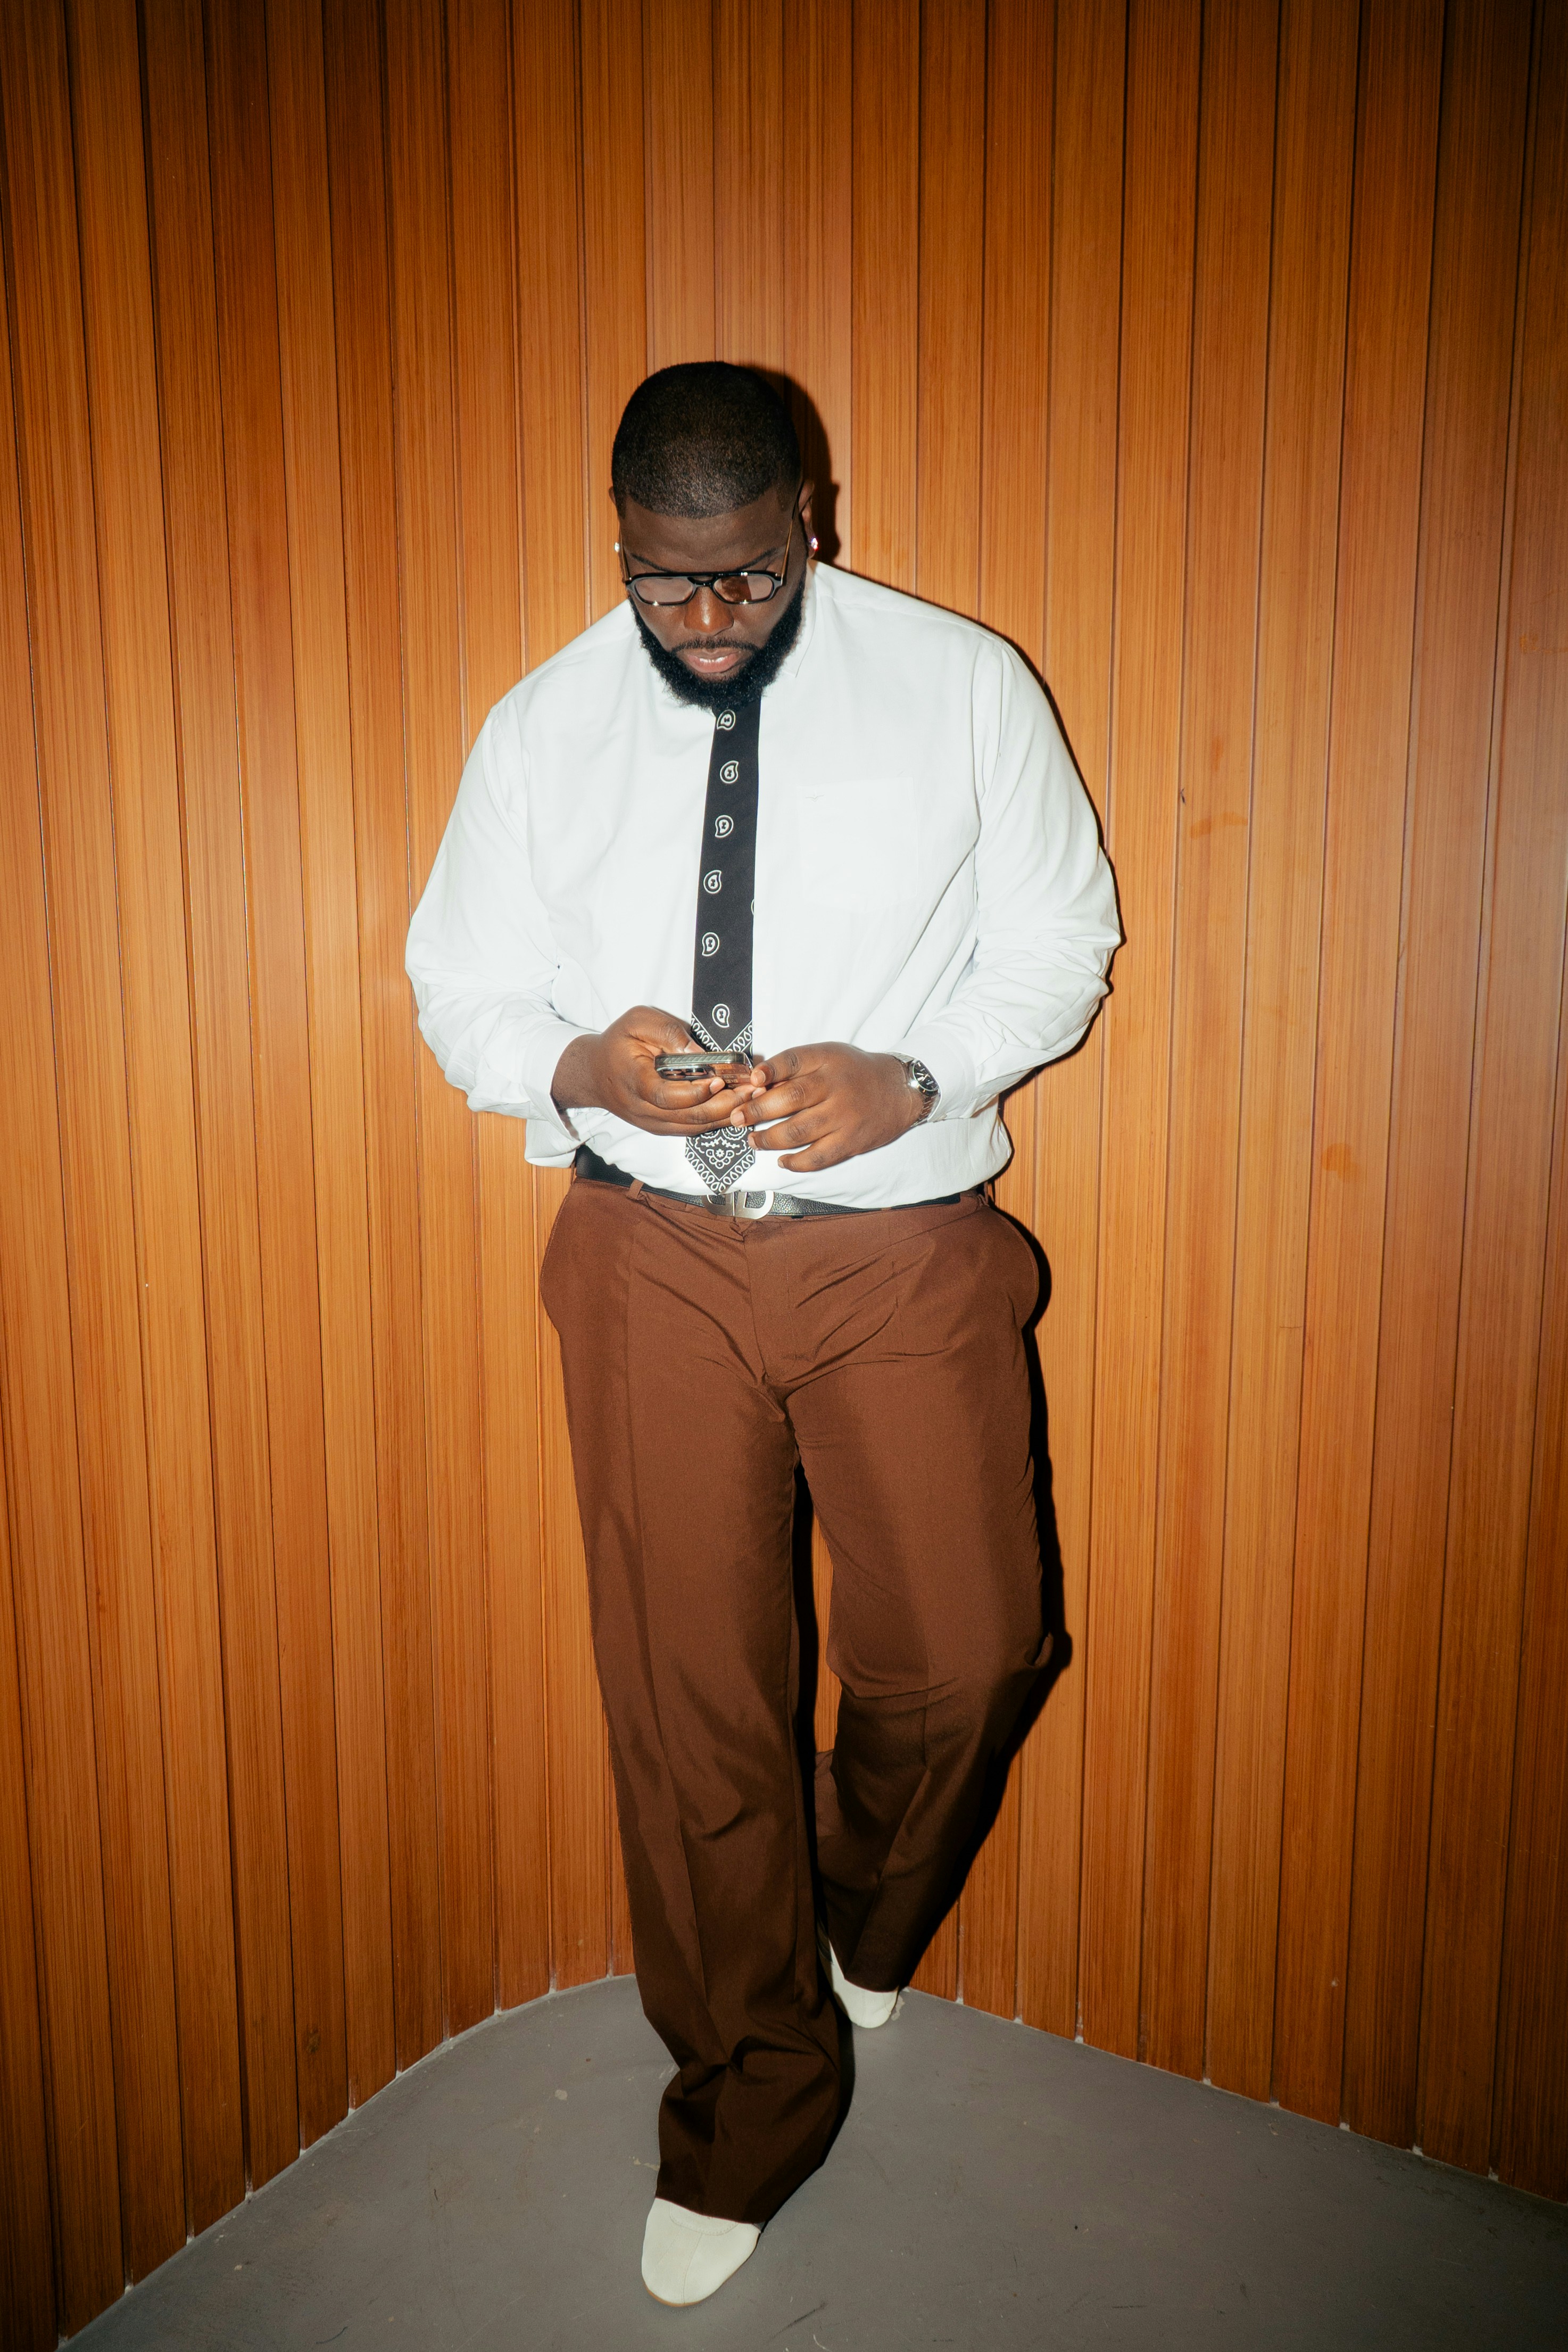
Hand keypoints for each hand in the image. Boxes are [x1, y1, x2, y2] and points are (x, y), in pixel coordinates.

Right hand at [553, 1007, 763, 1136]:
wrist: (595, 1074)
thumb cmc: (619, 1043)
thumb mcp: (638, 1022)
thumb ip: (667, 1033)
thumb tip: (699, 1053)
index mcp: (634, 1082)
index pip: (667, 1096)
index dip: (695, 1092)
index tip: (719, 1079)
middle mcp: (644, 1110)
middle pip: (689, 1117)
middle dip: (726, 1104)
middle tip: (753, 1090)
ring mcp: (653, 1123)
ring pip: (695, 1127)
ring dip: (727, 1114)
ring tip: (753, 1098)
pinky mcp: (662, 1128)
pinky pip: (693, 1129)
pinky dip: (718, 1120)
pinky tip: (738, 1106)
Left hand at [733, 1043, 921, 1171]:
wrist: (898, 1091)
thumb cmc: (854, 1072)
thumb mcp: (828, 1057)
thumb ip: (795, 1067)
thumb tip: (755, 1083)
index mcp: (827, 1061)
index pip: (793, 1060)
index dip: (770, 1070)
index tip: (752, 1080)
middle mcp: (835, 1087)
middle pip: (790, 1099)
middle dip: (757, 1110)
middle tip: (736, 1119)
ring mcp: (844, 1117)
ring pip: (797, 1132)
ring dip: (768, 1139)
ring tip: (753, 1140)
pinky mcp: (851, 1142)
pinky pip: (818, 1157)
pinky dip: (796, 1162)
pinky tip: (782, 1161)